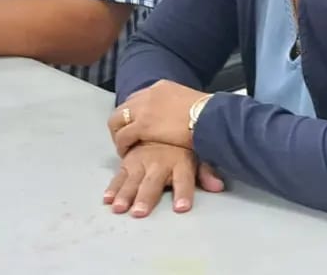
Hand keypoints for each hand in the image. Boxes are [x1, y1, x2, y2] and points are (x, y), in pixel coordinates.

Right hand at [103, 142, 224, 216]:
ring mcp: (142, 160)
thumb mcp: (198, 152)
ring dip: (125, 194)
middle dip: (146, 197)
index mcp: (180, 161)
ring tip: (120, 208)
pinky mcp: (129, 159)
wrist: (164, 113)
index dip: (183, 193)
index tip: (181, 208)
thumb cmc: (182, 141)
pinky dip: (113, 187)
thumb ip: (206, 171)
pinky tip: (108, 199)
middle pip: (153, 182)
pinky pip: (120, 174)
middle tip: (140, 212)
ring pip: (132, 180)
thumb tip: (218, 186)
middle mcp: (159, 162)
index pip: (184, 179)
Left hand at [107, 80, 207, 156]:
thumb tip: (181, 118)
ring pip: (117, 120)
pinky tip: (126, 153)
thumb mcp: (189, 103)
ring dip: (118, 133)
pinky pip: (122, 136)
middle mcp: (149, 94)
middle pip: (124, 106)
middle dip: (122, 122)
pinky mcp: (142, 126)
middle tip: (126, 136)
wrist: (209, 118)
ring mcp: (144, 109)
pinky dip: (121, 145)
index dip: (134, 113)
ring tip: (124, 146)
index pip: (138, 97)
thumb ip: (179, 108)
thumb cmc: (207, 114)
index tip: (136, 124)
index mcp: (161, 87)